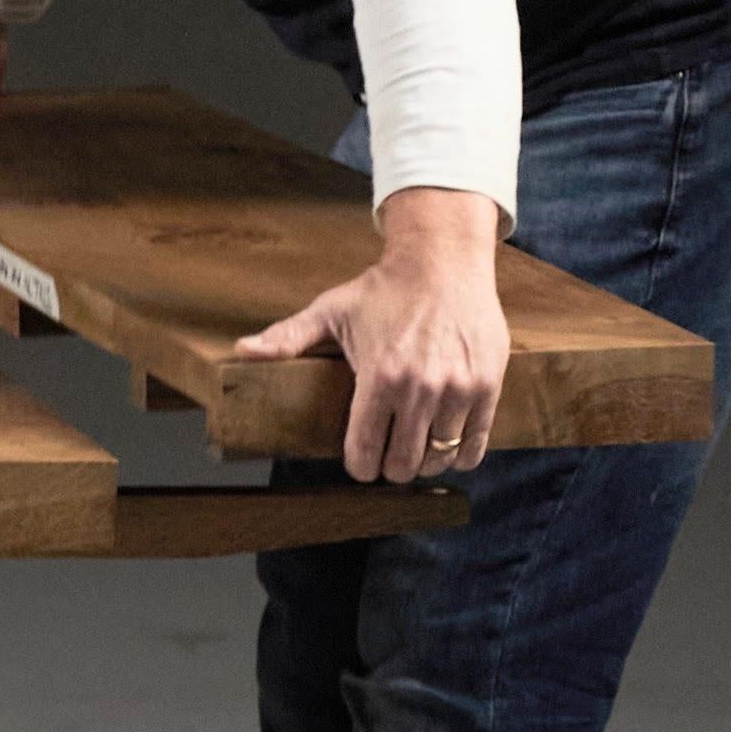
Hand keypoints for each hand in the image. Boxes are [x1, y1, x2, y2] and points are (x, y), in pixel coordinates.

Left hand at [242, 188, 513, 484]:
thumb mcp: (330, 311)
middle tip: (385, 462)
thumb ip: (287, 337)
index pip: (365, 448)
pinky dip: (462, 455)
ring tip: (415, 454)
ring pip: (440, 456)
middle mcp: (422, 389)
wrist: (444, 263)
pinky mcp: (489, 385)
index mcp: (379, 377)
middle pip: (404, 461)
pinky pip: (477, 443)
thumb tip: (242, 351)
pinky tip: (449, 451)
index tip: (359, 466)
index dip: (359, 466)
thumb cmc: (383, 290)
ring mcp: (460, 389)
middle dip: (390, 468)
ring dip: (425, 462)